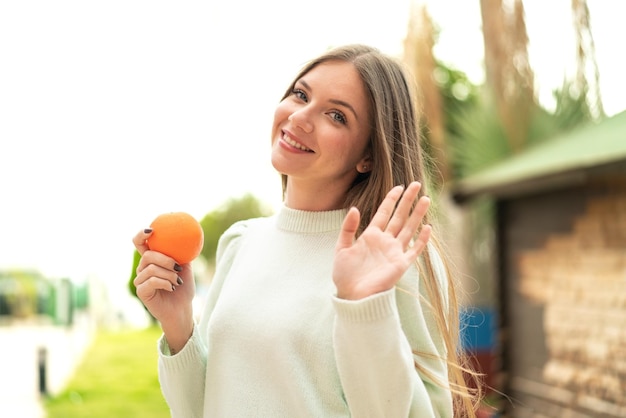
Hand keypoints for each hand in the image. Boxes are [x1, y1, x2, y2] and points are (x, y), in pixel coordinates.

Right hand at [132, 229, 194, 349]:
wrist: (182, 309)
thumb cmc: (183, 289)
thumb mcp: (185, 268)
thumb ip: (182, 254)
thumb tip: (188, 237)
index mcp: (151, 261)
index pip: (140, 244)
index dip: (141, 235)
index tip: (151, 230)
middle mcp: (142, 269)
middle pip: (148, 255)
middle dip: (166, 260)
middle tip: (178, 267)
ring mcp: (140, 280)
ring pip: (151, 268)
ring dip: (169, 274)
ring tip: (177, 282)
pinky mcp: (141, 291)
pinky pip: (152, 280)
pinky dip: (165, 282)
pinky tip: (172, 288)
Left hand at [333, 182, 431, 299]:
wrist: (353, 296)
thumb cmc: (345, 275)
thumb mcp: (341, 248)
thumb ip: (348, 228)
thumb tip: (355, 208)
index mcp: (371, 235)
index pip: (384, 212)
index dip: (391, 199)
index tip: (399, 186)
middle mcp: (385, 241)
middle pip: (399, 216)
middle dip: (408, 200)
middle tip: (416, 184)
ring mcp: (394, 252)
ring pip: (409, 228)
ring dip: (417, 214)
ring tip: (425, 199)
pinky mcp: (401, 264)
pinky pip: (414, 250)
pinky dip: (422, 240)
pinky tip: (428, 228)